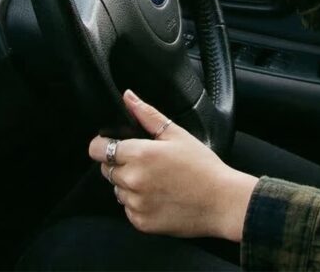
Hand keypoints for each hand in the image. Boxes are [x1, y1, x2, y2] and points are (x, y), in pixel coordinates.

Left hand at [88, 90, 257, 240]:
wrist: (221, 202)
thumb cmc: (203, 166)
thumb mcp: (177, 134)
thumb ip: (148, 115)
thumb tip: (128, 97)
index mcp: (139, 154)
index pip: (98, 149)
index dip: (103, 145)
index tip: (113, 145)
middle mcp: (132, 180)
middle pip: (106, 169)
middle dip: (120, 164)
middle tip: (147, 163)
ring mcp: (135, 203)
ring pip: (117, 190)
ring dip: (129, 185)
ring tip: (157, 181)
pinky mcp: (140, 222)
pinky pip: (128, 208)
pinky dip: (139, 203)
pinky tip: (160, 197)